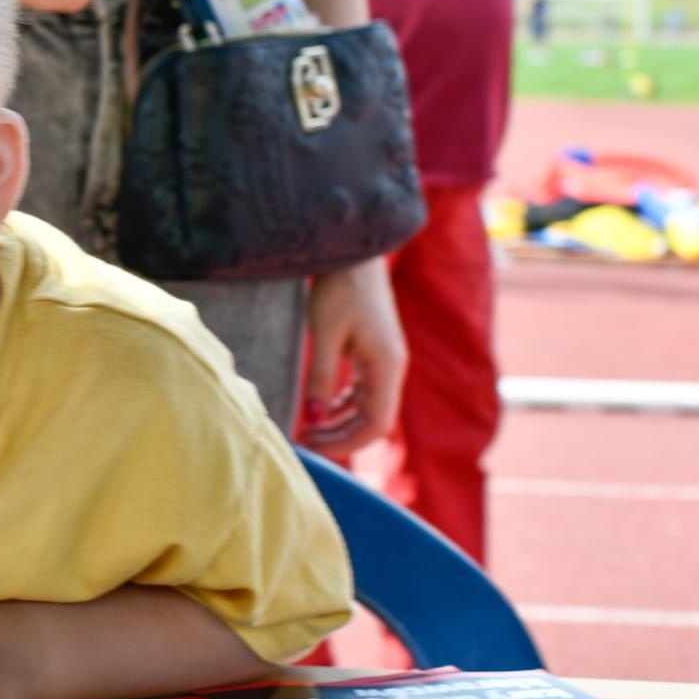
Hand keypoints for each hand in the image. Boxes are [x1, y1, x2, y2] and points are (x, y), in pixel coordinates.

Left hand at [300, 257, 406, 452]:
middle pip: (374, 419)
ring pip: (367, 407)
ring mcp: (385, 360)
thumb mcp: (325, 335)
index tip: (315, 447)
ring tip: (308, 428)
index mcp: (387, 366)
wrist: (352, 252)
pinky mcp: (373, 352)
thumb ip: (321, 379)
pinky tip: (319, 408)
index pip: (376, 423)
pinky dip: (342, 404)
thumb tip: (314, 418)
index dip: (348, 442)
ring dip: (340, 422)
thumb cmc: (339, 288)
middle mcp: (392, 367)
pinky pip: (362, 390)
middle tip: (306, 442)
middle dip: (341, 436)